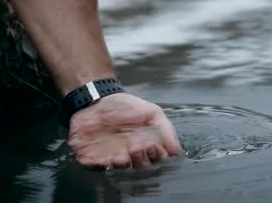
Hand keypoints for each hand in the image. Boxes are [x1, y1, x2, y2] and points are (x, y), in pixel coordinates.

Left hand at [67, 93, 181, 169]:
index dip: (157, 156)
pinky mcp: (94, 159)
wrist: (96, 100)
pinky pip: (100, 169)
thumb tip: (177, 151)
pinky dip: (105, 166)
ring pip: (122, 172)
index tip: (154, 146)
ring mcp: (113, 158)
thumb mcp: (152, 112)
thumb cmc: (124, 106)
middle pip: (141, 169)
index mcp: (146, 146)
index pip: (157, 161)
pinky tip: (109, 158)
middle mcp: (131, 155)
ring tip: (123, 154)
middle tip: (137, 147)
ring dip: (124, 165)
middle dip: (141, 161)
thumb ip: (166, 130)